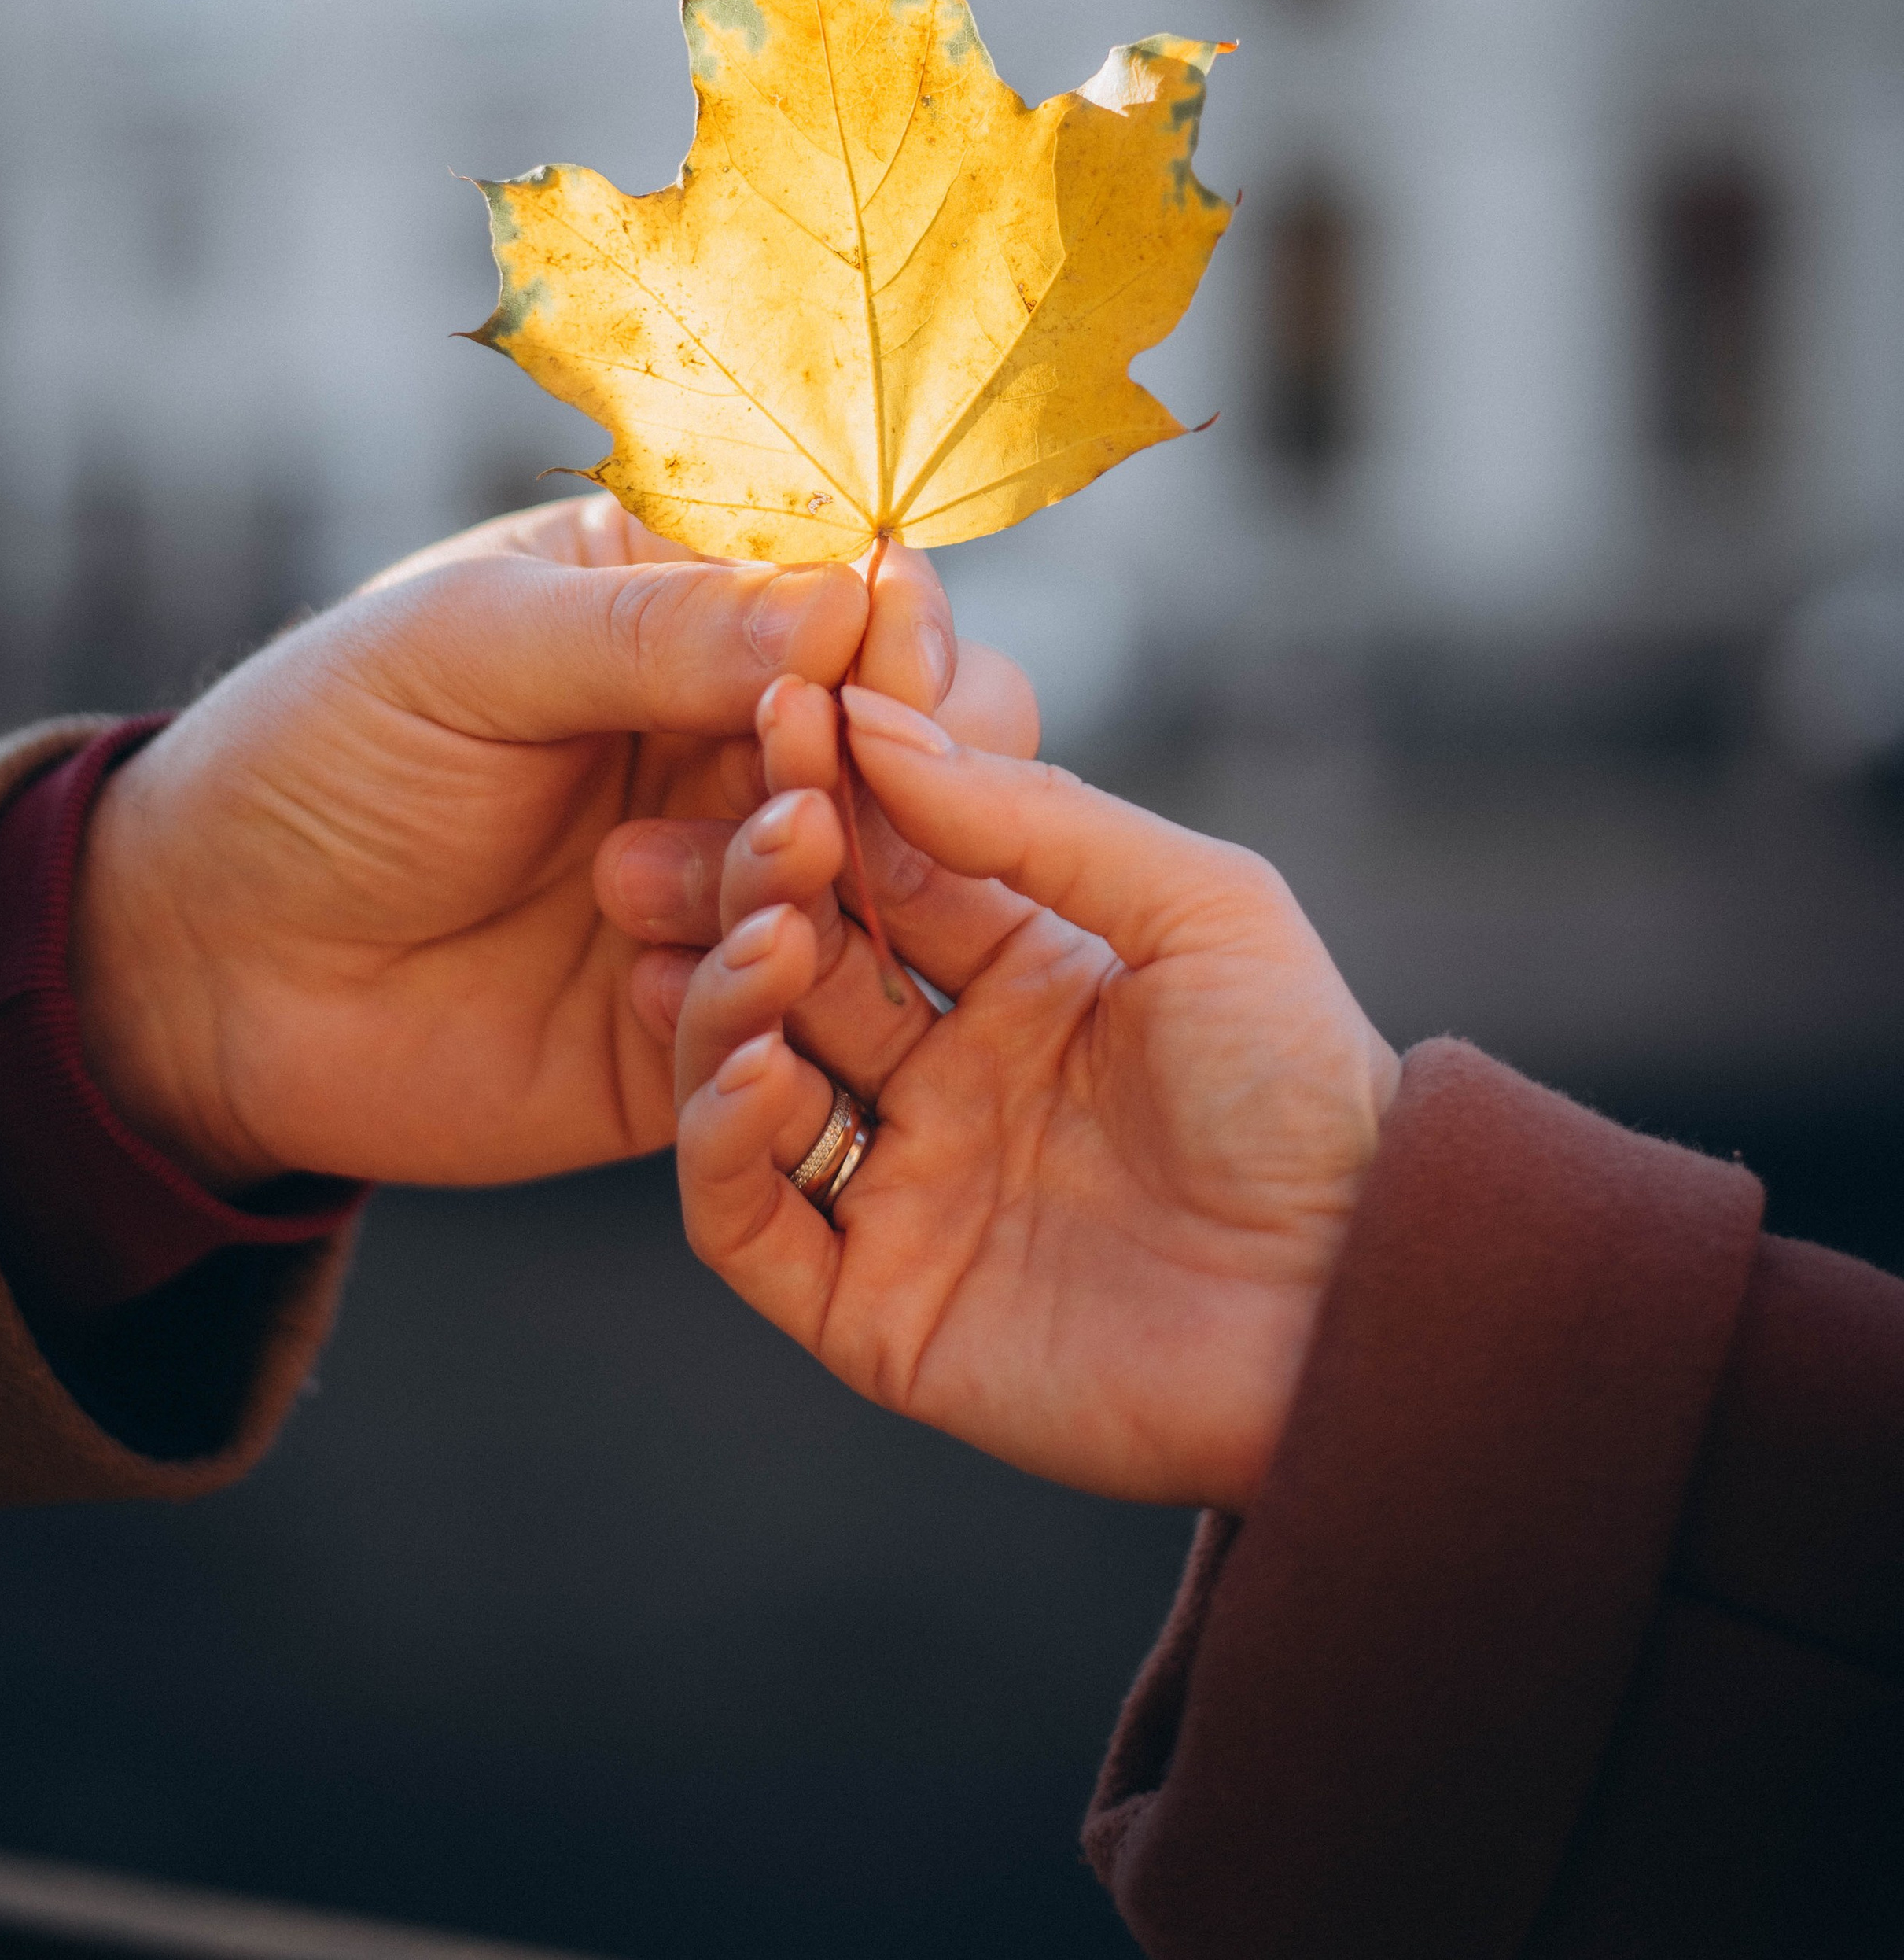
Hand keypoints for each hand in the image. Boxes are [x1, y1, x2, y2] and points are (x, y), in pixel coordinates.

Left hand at [70, 495, 1029, 1195]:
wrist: (206, 965)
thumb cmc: (321, 755)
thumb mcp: (467, 652)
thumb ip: (652, 630)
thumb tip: (845, 596)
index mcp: (691, 605)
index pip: (858, 593)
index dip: (893, 623)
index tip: (877, 652)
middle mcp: (738, 738)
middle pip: (920, 740)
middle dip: (893, 765)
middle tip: (809, 789)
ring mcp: (734, 882)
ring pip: (881, 882)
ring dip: (826, 880)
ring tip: (746, 879)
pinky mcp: (706, 1020)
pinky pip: (795, 1016)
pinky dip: (769, 999)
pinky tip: (703, 990)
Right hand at [674, 682, 1398, 1513]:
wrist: (1361, 1299)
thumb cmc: (1308, 1091)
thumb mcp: (1200, 905)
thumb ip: (1036, 818)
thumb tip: (873, 719)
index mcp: (1018, 971)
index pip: (871, 868)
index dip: (811, 798)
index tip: (769, 720)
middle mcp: (944, 1073)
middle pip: (790, 965)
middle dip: (728, 893)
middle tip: (666, 842)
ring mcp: (902, 1189)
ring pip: (742, 1080)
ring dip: (717, 1005)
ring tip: (745, 943)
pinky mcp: (873, 1308)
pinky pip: (748, 1223)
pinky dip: (720, 1145)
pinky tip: (750, 1068)